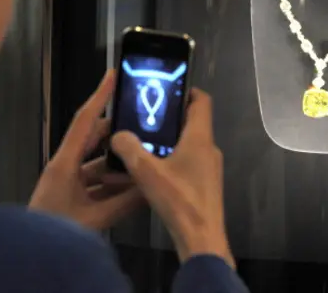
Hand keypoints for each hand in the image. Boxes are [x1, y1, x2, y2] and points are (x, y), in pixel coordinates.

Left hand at [29, 70, 142, 230]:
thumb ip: (125, 203)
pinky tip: (132, 186)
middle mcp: (64, 166)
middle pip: (94, 139)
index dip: (99, 97)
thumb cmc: (56, 231)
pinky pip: (94, 180)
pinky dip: (112, 181)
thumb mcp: (95, 219)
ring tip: (144, 155)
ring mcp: (66, 181)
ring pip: (97, 162)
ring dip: (118, 161)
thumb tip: (152, 186)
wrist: (28, 258)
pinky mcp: (69, 194)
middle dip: (118, 131)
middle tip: (144, 121)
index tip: (112, 75)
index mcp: (64, 164)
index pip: (84, 121)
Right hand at [109, 89, 234, 268]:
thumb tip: (118, 135)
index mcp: (200, 138)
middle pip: (193, 121)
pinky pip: (189, 161)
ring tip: (143, 141)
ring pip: (190, 143)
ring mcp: (209, 168)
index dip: (187, 90)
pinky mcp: (205, 184)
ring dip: (169, 139)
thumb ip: (129, 149)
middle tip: (145, 116)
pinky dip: (173, 158)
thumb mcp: (146, 172)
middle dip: (170, 116)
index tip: (166, 88)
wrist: (202, 239)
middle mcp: (209, 149)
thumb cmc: (179, 200)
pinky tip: (152, 169)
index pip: (201, 101)